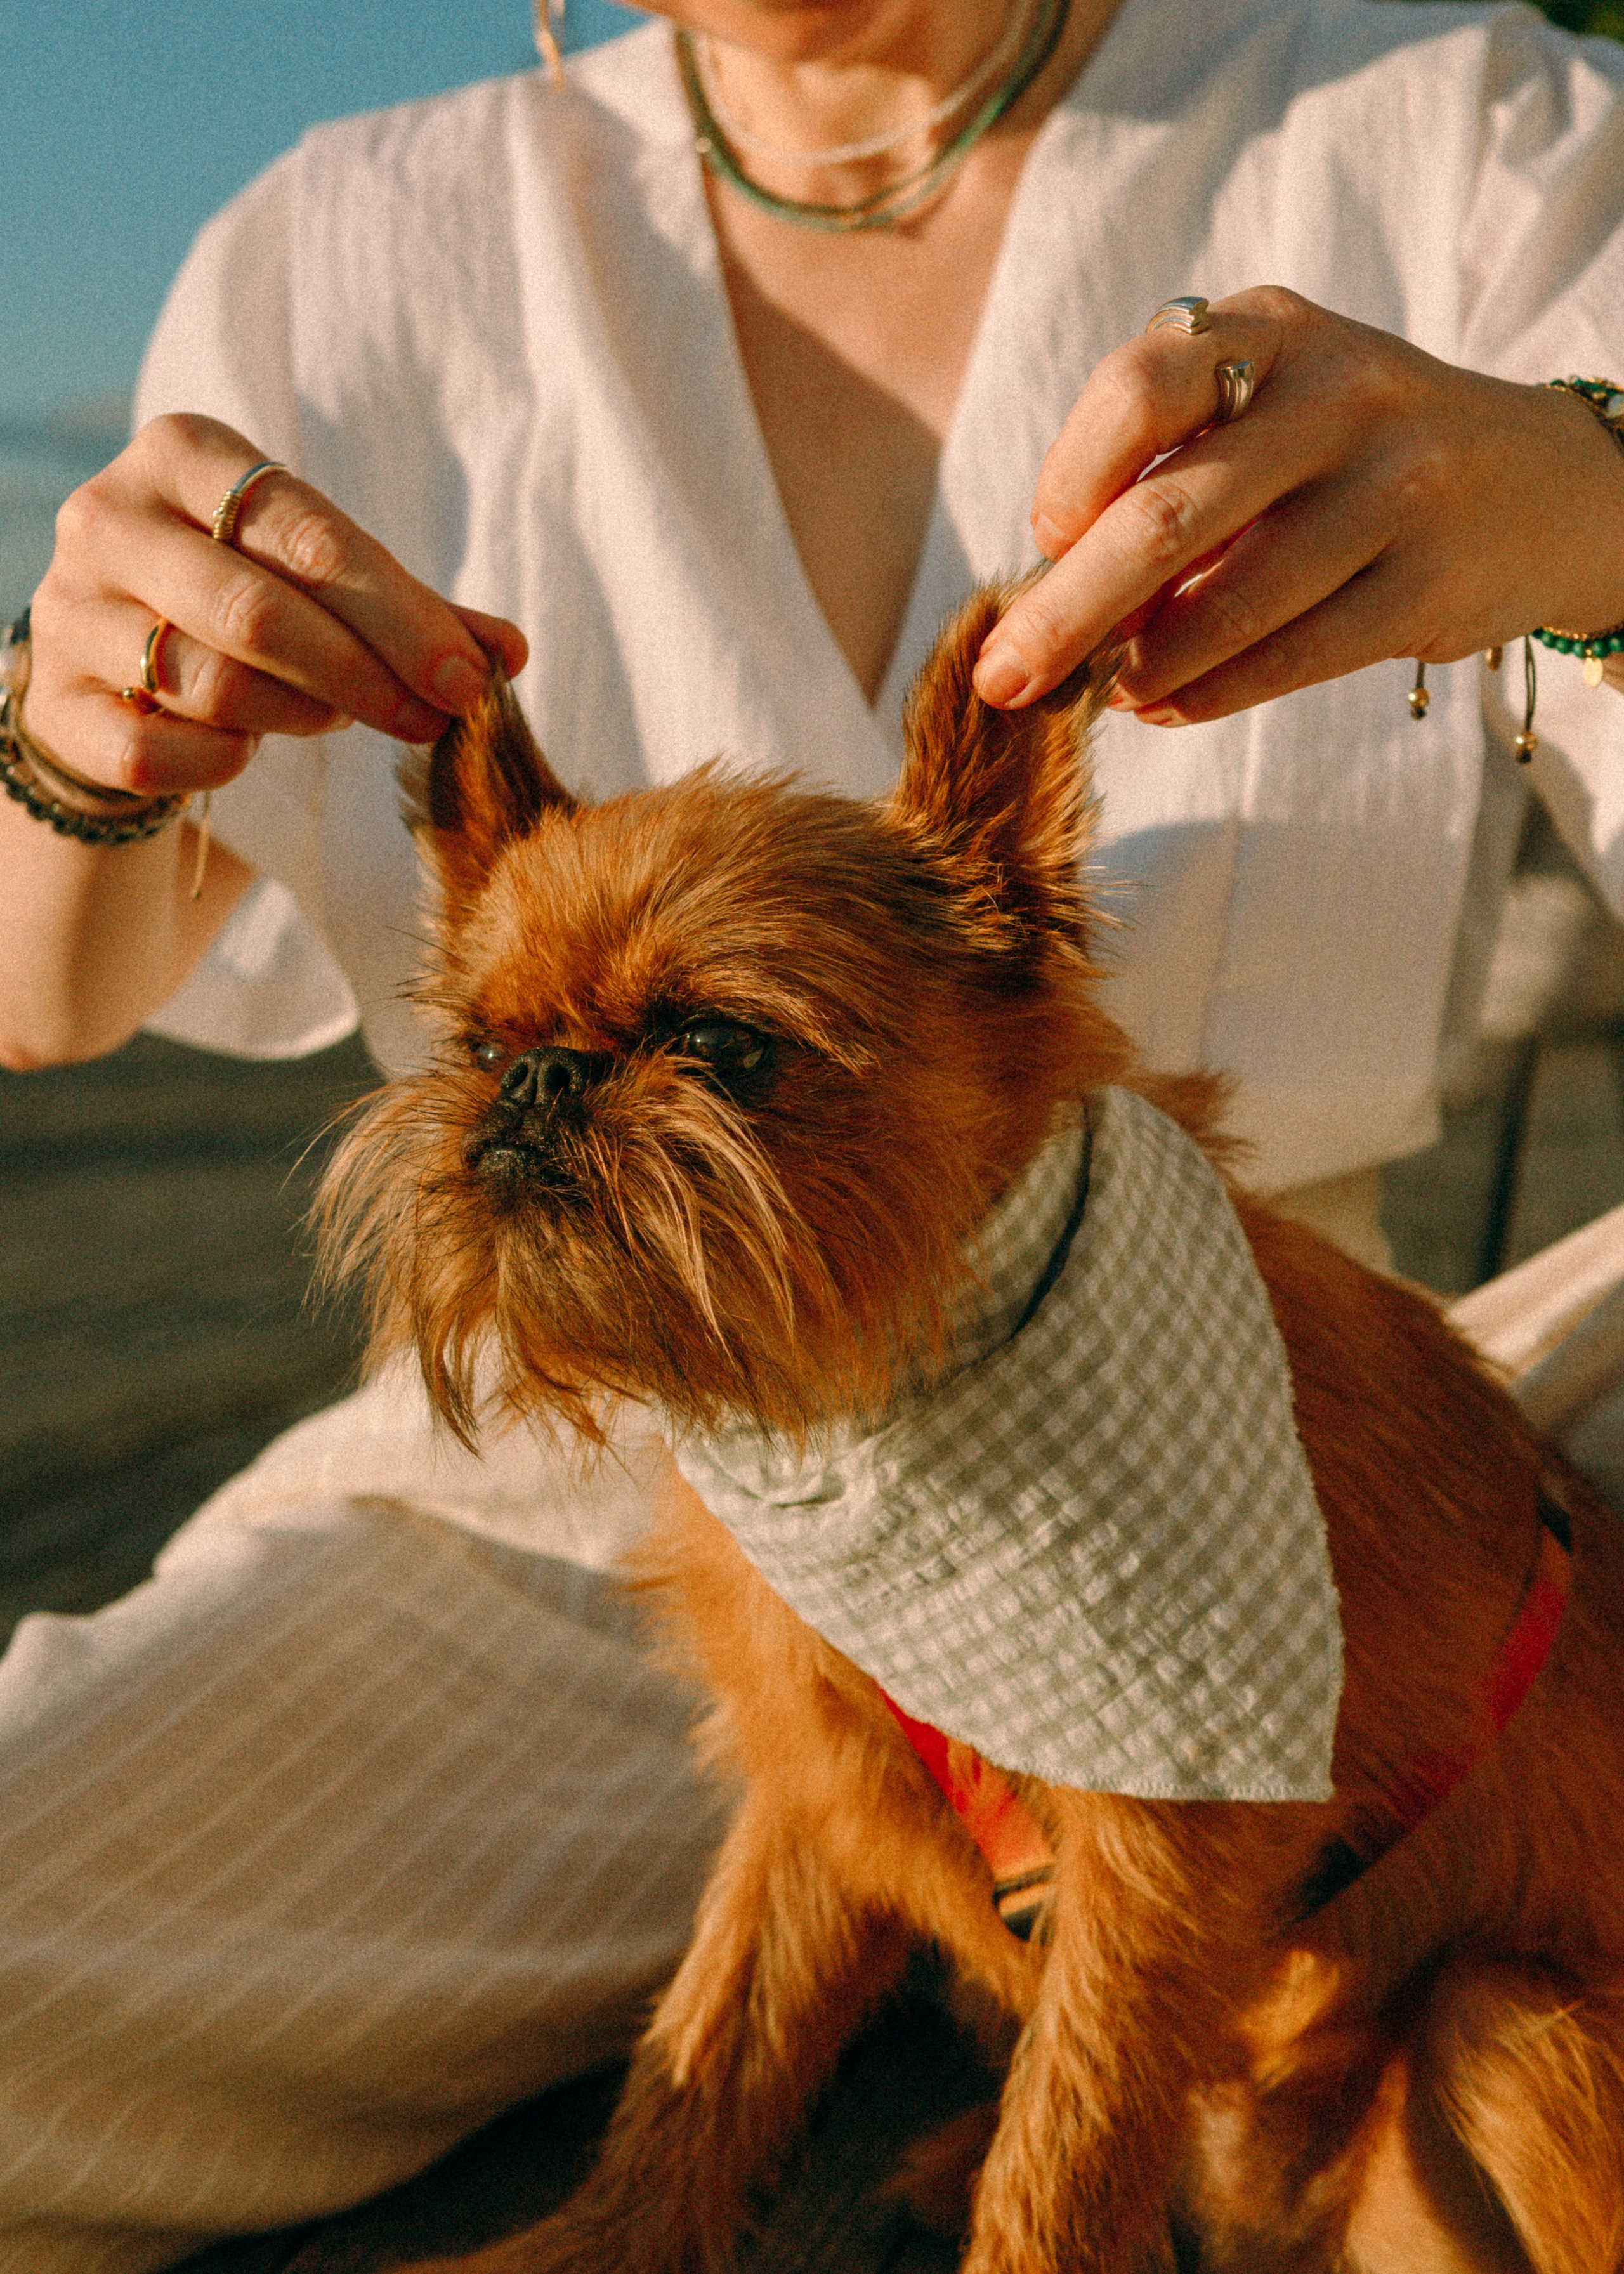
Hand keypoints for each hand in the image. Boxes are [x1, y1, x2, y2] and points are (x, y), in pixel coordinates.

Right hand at [23, 412, 527, 799]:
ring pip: (208, 682)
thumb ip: (419, 613)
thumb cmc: (247, 601)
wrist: (119, 660)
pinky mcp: (55, 702)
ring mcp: (67, 610)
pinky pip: (154, 752)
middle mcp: (109, 517)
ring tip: (340, 716)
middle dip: (364, 676)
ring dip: (301, 715)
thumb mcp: (328, 582)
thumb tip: (510, 654)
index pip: (306, 533)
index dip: (400, 617)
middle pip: (256, 611)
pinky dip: (221, 764)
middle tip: (432, 721)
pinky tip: (248, 753)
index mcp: (184, 452)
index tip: (469, 681)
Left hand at [973, 288, 1623, 722]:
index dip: (1071, 475)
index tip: (1046, 537)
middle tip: (1003, 678)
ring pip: (1230, 602)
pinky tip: (1166, 707)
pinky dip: (1208, 695)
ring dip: (1144, 665)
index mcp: (1270, 332)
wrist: (1535, 485)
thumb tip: (1052, 602)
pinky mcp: (1427, 583)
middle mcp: (1338, 393)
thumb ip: (1165, 478)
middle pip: (1166, 513)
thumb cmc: (1345, 454)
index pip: (1136, 390)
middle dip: (1065, 611)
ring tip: (1106, 692)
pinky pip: (1291, 657)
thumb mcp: (1263, 415)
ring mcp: (1395, 487)